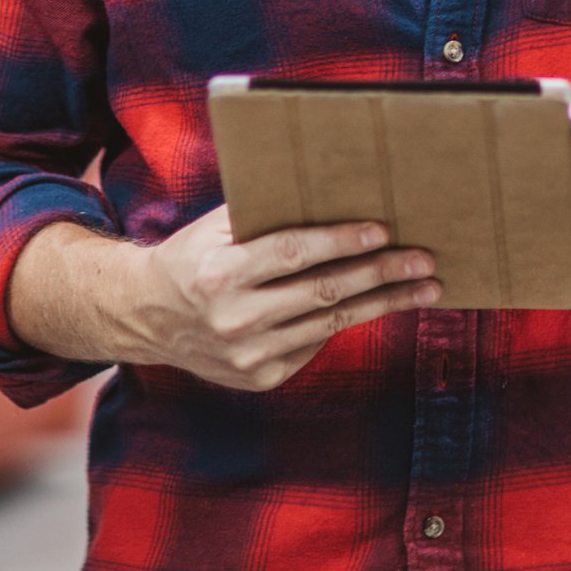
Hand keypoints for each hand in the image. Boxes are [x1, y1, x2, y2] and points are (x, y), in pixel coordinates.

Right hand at [118, 207, 439, 391]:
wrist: (146, 317)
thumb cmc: (192, 257)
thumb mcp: (213, 229)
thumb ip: (263, 214)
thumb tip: (332, 192)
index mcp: (218, 273)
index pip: (292, 253)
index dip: (340, 241)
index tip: (382, 230)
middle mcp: (233, 319)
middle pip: (322, 292)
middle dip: (380, 274)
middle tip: (424, 260)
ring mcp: (247, 356)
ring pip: (330, 324)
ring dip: (383, 303)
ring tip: (424, 287)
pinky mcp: (260, 378)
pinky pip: (315, 343)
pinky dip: (347, 321)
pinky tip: (380, 304)